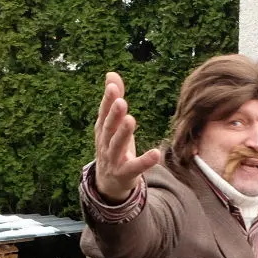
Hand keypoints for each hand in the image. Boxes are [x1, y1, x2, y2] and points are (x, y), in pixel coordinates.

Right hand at [93, 72, 162, 202]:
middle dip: (114, 115)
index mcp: (102, 130)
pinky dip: (144, 161)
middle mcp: (105, 144)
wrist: (108, 183)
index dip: (107, 100)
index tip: (113, 86)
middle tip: (121, 102)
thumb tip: (111, 74)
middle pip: (109, 128)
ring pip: (117, 146)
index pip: (104, 113)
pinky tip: (155, 153)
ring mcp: (113, 160)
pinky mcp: (125, 174)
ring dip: (124, 133)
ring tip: (131, 120)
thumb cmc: (113, 147)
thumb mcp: (112, 125)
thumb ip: (113, 100)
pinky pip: (135, 167)